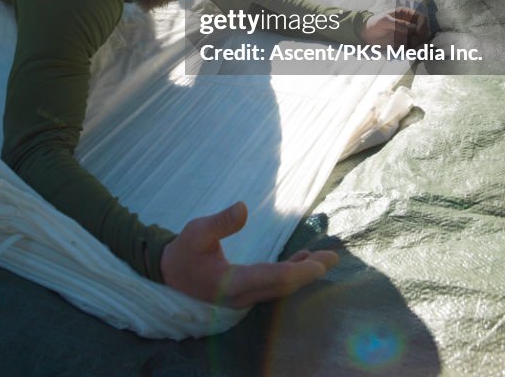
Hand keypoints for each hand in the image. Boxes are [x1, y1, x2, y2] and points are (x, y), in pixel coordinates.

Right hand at [160, 201, 337, 307]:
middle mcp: (242, 295)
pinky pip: (273, 283)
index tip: (318, 265)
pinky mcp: (246, 289)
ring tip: (327, 258)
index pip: (270, 279)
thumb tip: (244, 207)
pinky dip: (290, 272)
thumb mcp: (196, 232)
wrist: (171, 275)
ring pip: (280, 286)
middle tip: (333, 258)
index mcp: (231, 283)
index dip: (296, 272)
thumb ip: (220, 222)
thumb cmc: (184, 251)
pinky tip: (304, 260)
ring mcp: (245, 295)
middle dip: (308, 273)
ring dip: (303, 273)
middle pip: (282, 286)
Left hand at [363, 7, 428, 49]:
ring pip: (422, 40)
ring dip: (420, 45)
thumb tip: (414, 28)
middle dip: (422, 36)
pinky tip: (412, 52)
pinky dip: (416, 51)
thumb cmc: (375, 24)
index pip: (421, 17)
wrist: (367, 35)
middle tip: (414, 42)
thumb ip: (399, 24)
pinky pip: (415, 48)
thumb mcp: (385, 21)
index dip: (423, 24)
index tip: (418, 32)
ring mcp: (409, 35)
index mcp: (406, 14)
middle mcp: (410, 24)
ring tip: (411, 49)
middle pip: (425, 29)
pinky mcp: (406, 44)